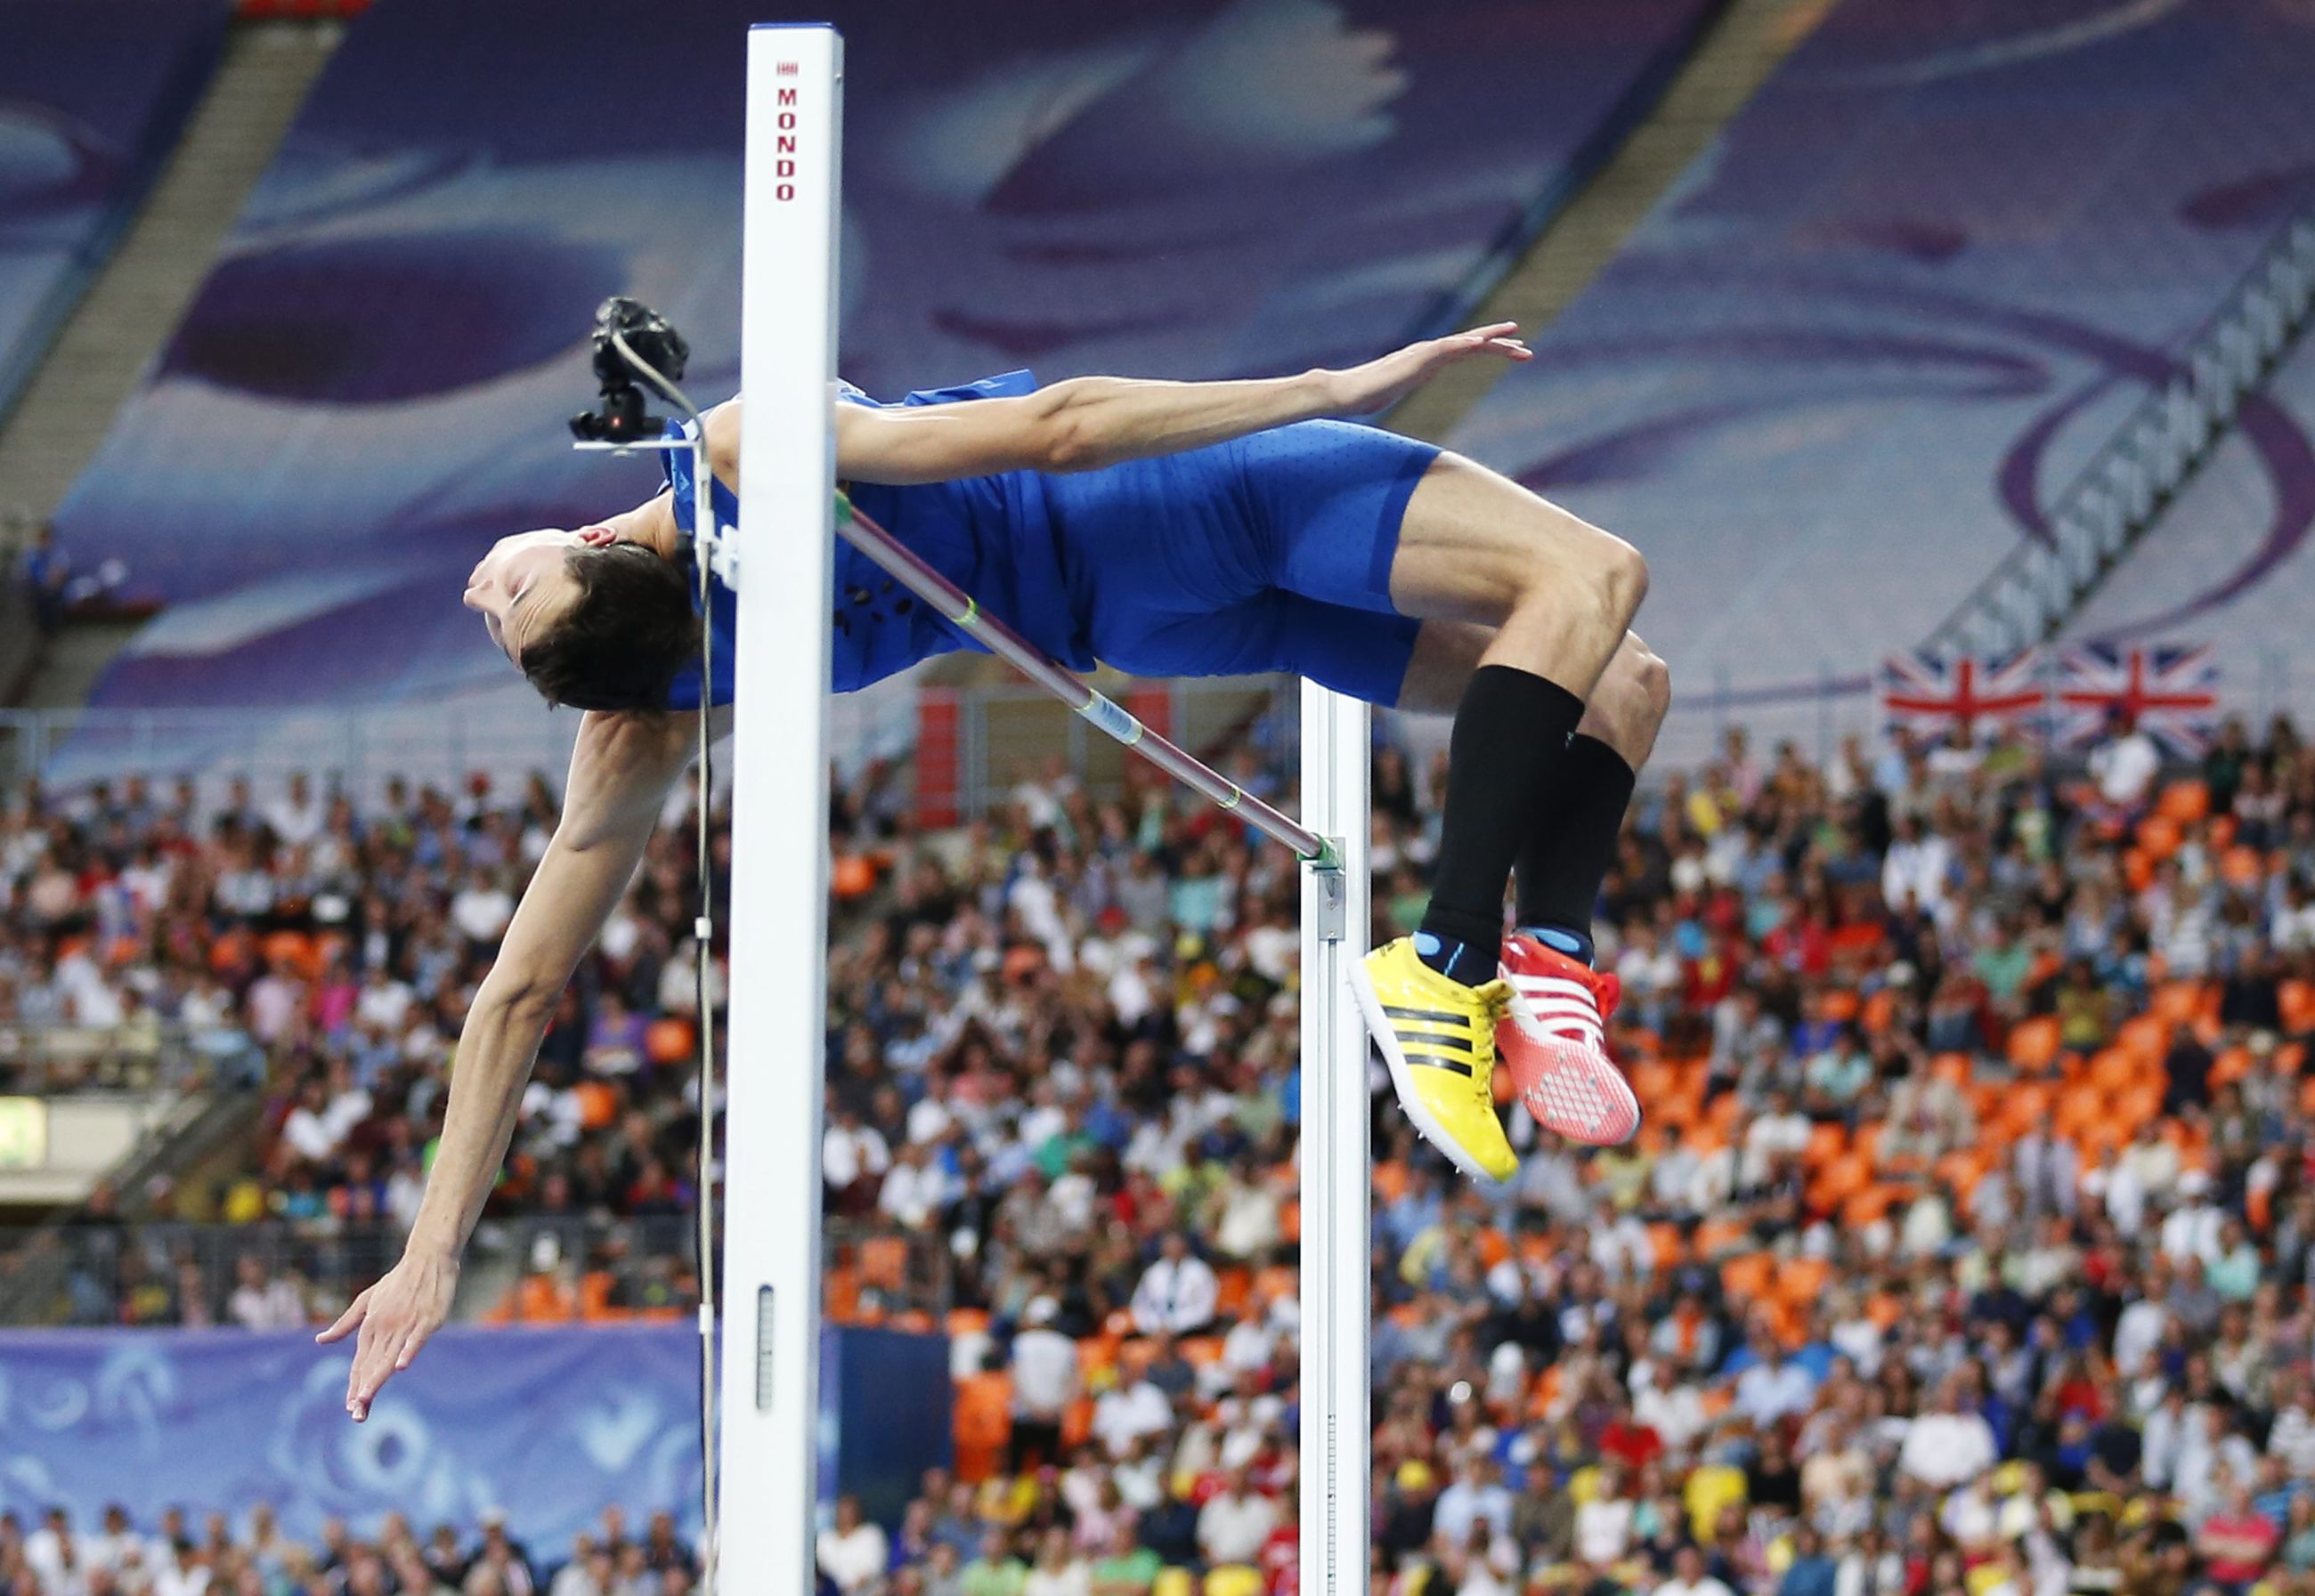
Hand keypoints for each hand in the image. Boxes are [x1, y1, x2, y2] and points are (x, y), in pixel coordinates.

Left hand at [317, 1246, 459, 1420]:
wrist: (427, 1258)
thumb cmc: (398, 1281)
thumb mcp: (367, 1300)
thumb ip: (345, 1324)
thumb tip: (320, 1340)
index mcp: (371, 1326)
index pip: (360, 1362)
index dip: (355, 1385)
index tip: (350, 1407)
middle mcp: (385, 1327)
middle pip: (372, 1365)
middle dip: (364, 1391)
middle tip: (356, 1415)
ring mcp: (406, 1324)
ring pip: (389, 1356)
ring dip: (377, 1379)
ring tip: (365, 1400)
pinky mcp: (427, 1320)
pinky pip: (415, 1339)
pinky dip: (407, 1352)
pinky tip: (401, 1367)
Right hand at [1322, 322, 1531, 414]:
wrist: (1344, 393)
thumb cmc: (1362, 397)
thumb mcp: (1390, 396)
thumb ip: (1398, 392)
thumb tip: (1390, 399)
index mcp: (1426, 363)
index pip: (1464, 353)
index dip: (1490, 350)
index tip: (1513, 352)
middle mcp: (1427, 354)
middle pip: (1470, 345)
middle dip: (1500, 344)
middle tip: (1526, 347)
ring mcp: (1422, 355)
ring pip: (1463, 343)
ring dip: (1489, 339)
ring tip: (1514, 335)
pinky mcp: (1415, 360)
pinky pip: (1445, 349)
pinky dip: (1464, 345)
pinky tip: (1481, 344)